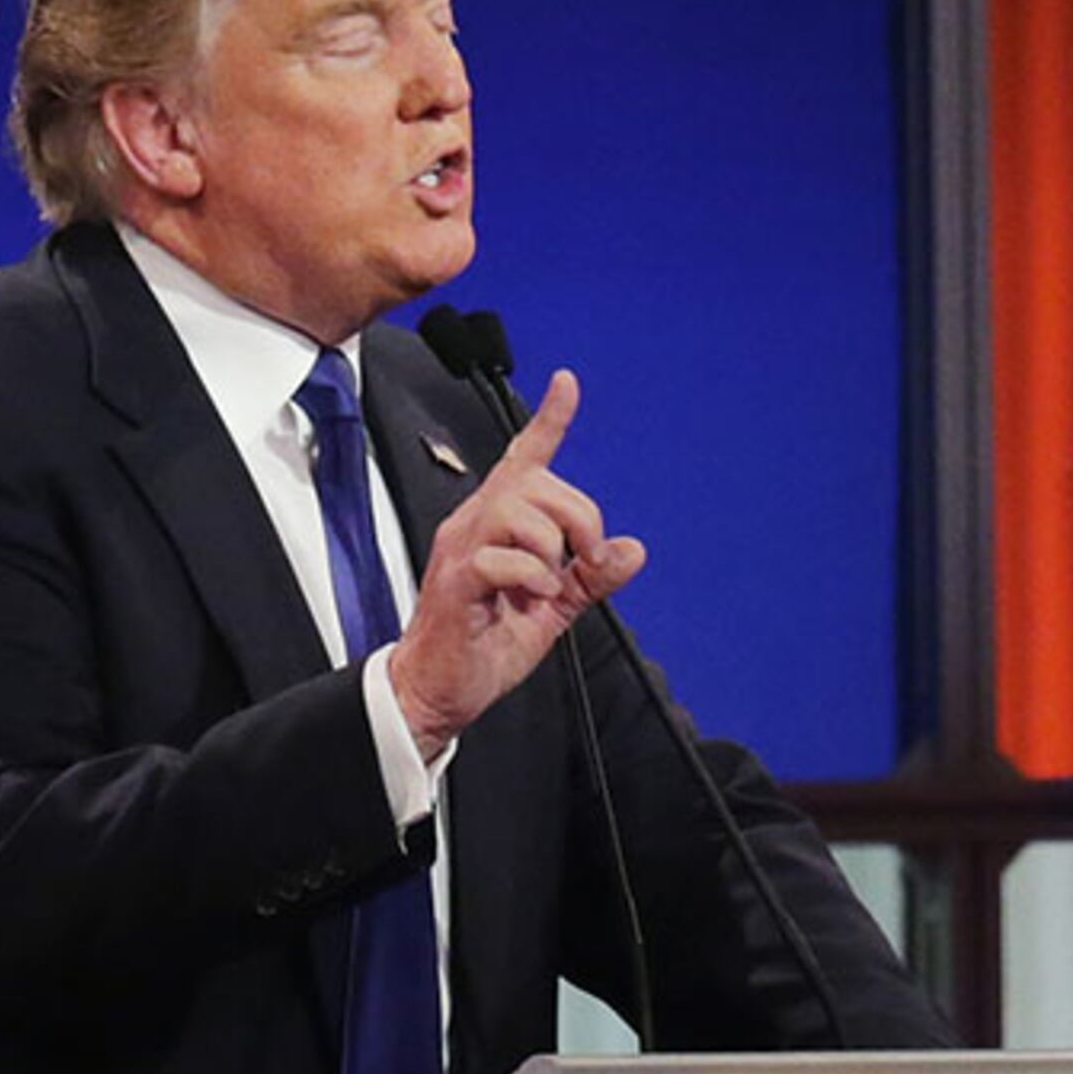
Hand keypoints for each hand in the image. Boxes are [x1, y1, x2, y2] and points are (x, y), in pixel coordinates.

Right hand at [386, 368, 647, 754]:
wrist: (440, 689)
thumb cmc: (484, 643)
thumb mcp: (552, 608)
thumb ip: (590, 578)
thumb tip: (632, 550)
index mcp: (498, 523)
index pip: (525, 458)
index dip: (549, 421)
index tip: (568, 384)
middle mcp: (475, 523)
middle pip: (537, 482)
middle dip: (580, 517)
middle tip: (586, 561)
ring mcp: (462, 550)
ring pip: (519, 511)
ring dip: (552, 548)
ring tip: (549, 587)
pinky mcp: (456, 583)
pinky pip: (502, 559)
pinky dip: (532, 579)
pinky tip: (530, 603)